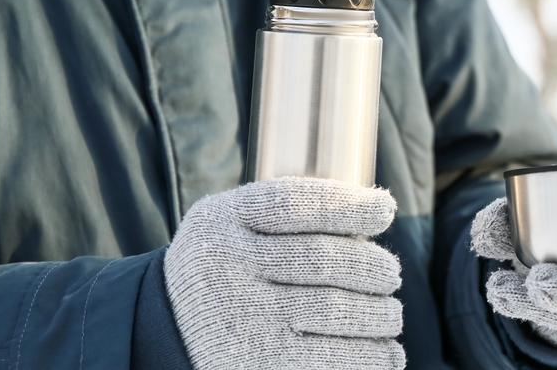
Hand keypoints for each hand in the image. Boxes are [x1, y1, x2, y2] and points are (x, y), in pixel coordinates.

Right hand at [164, 177, 404, 368]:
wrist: (165, 336)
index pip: (293, 203)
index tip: (385, 209)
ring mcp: (243, 320)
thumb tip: (378, 211)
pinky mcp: (259, 366)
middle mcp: (227, 268)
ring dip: (377, 314)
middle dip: (371, 267)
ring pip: (333, 309)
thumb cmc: (221, 271)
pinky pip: (330, 360)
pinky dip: (369, 357)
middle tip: (391, 274)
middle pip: (322, 260)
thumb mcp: (228, 225)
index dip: (348, 204)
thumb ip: (283, 212)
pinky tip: (387, 353)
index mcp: (221, 222)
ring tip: (390, 315)